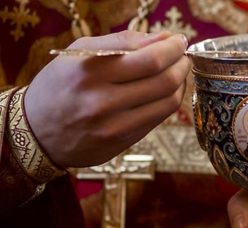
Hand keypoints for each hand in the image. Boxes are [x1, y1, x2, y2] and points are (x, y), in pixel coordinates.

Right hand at [25, 30, 191, 166]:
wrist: (37, 131)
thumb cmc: (61, 85)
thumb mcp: (80, 53)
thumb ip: (123, 41)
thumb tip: (164, 37)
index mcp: (91, 71)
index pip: (150, 59)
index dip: (173, 49)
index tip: (179, 41)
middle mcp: (103, 101)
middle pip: (164, 81)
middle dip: (182, 65)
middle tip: (183, 57)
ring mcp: (115, 125)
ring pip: (167, 103)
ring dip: (180, 84)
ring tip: (177, 72)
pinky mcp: (123, 142)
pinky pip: (158, 119)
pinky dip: (169, 101)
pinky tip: (166, 91)